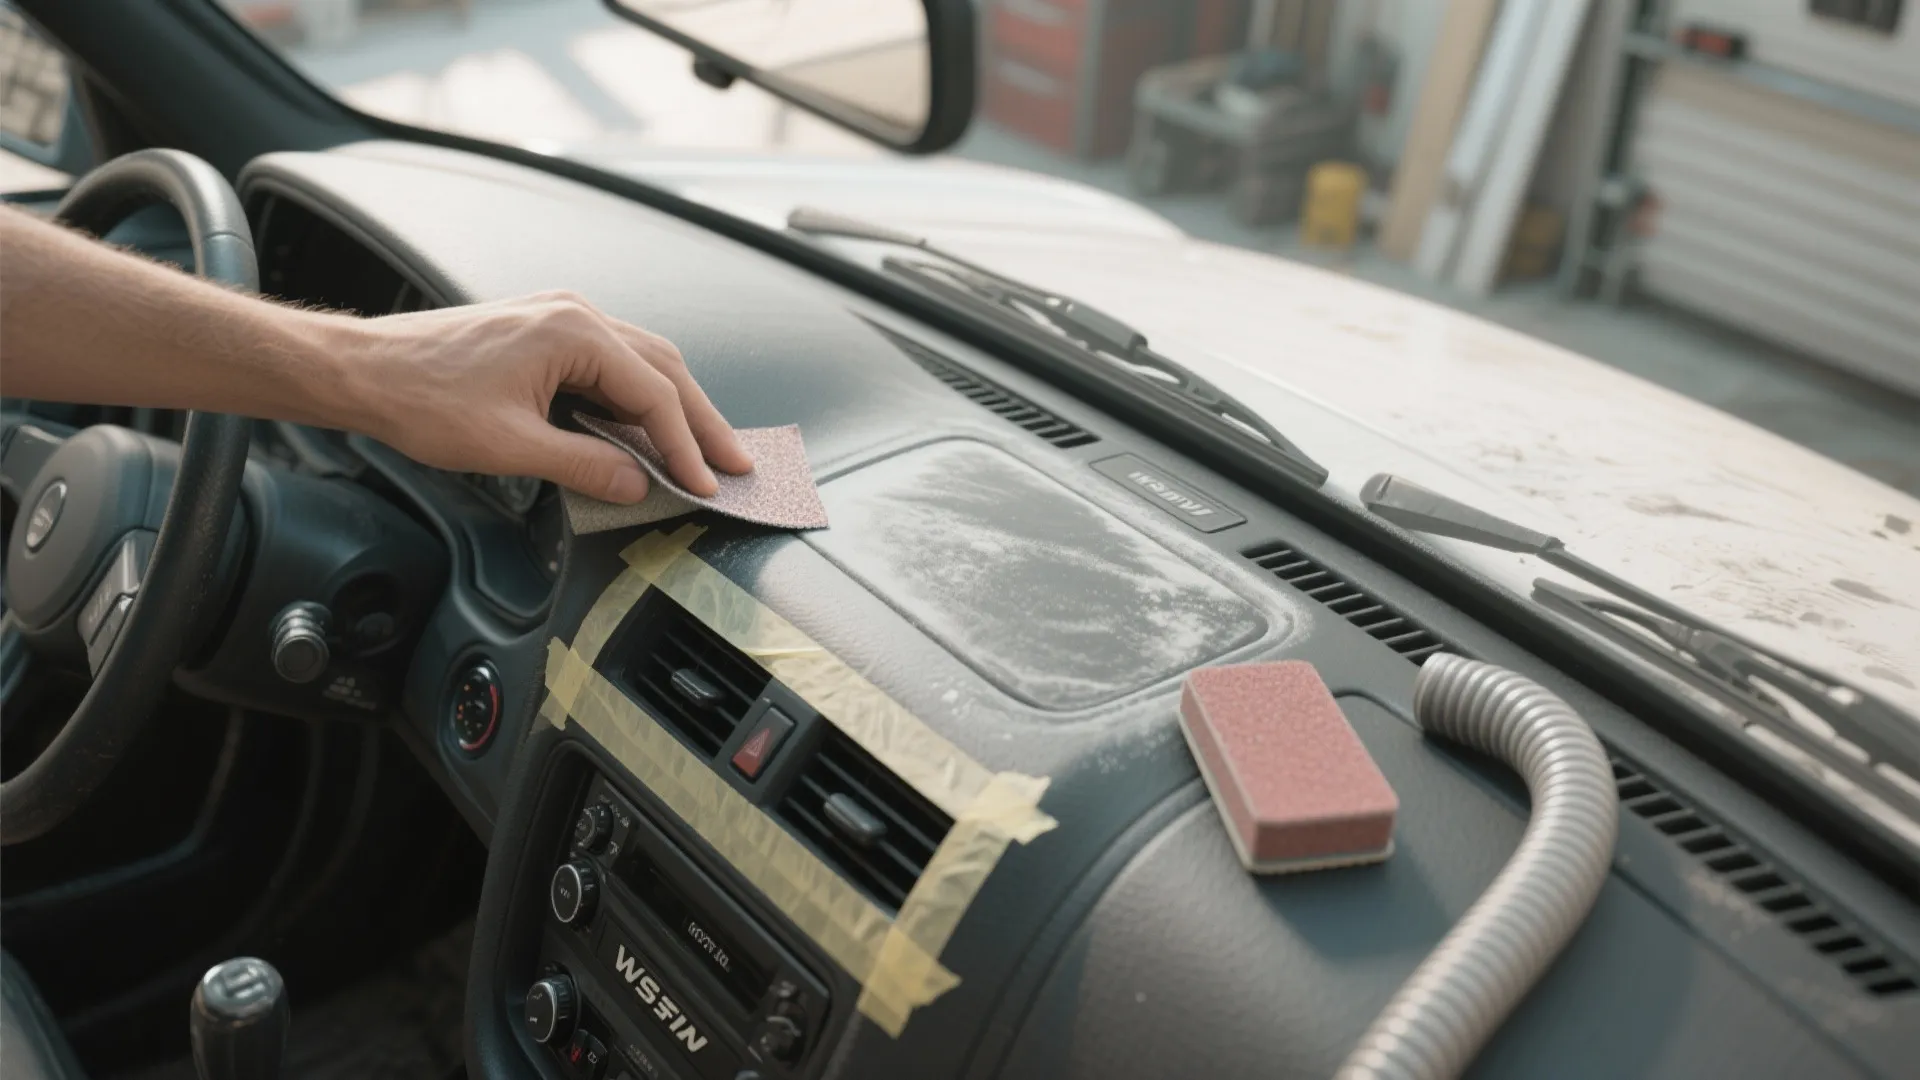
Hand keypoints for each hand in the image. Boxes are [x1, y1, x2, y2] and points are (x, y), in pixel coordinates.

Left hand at [340, 291, 752, 501]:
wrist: (366, 369)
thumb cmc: (423, 398)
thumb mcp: (510, 447)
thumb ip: (584, 465)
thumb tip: (637, 485)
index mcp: (573, 332)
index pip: (653, 394)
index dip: (685, 445)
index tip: (707, 484)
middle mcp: (575, 314)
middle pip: (664, 369)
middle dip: (702, 421)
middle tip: (736, 464)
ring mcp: (561, 317)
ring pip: (643, 361)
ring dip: (676, 406)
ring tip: (705, 447)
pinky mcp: (545, 330)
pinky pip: (613, 361)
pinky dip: (641, 395)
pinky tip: (648, 425)